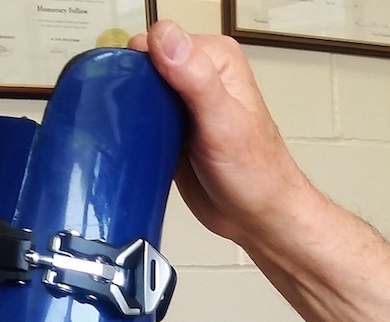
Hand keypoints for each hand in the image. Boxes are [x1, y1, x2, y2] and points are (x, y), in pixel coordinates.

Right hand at [131, 22, 316, 245]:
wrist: (258, 217)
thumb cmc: (255, 174)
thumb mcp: (224, 120)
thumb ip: (195, 77)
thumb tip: (165, 37)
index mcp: (216, 58)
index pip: (159, 39)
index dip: (144, 64)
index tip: (147, 96)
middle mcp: (198, 74)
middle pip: (143, 63)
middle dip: (133, 87)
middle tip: (145, 120)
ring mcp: (183, 102)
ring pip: (138, 90)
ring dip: (131, 109)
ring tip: (141, 133)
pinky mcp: (171, 128)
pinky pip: (140, 117)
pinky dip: (133, 128)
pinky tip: (136, 142)